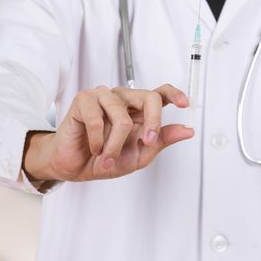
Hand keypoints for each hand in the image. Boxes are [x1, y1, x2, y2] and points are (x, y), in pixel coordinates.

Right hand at [24, 84, 193, 181]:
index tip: (185, 104)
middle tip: (147, 142)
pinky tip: (94, 147)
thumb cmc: (103, 159)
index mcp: (138, 110)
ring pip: (122, 117)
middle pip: (149, 97)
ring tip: (107, 156)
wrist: (74, 167)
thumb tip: (186, 131)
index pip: (159, 93)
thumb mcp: (138, 156)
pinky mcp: (84, 100)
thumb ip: (160, 141)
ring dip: (115, 144)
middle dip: (153, 123)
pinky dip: (97, 141)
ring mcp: (103, 97)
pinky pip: (97, 120)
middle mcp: (122, 100)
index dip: (174, 94)